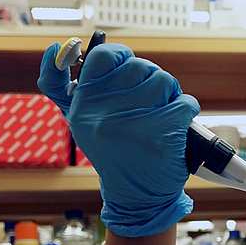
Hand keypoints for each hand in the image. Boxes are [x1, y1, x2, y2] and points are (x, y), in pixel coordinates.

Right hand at [37, 42, 198, 237]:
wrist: (136, 197)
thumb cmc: (113, 153)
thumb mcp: (81, 121)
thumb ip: (62, 86)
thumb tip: (59, 47)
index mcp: (84, 106)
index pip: (103, 57)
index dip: (122, 57)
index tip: (129, 69)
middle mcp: (104, 114)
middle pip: (140, 67)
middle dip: (151, 80)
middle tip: (149, 102)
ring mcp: (134, 124)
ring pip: (164, 82)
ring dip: (170, 94)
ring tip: (162, 113)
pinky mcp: (163, 134)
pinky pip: (185, 102)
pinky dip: (186, 110)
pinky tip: (177, 124)